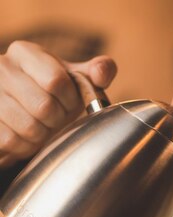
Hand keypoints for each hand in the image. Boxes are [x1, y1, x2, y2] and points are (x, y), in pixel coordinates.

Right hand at [0, 40, 116, 167]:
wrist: (22, 111)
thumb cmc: (54, 94)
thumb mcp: (76, 80)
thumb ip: (97, 72)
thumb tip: (102, 71)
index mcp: (25, 52)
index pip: (56, 81)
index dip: (70, 99)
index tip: (69, 102)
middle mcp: (1, 67)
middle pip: (43, 107)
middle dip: (58, 119)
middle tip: (56, 118)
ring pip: (29, 127)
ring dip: (43, 134)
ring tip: (42, 126)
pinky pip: (12, 141)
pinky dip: (27, 146)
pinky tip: (27, 136)